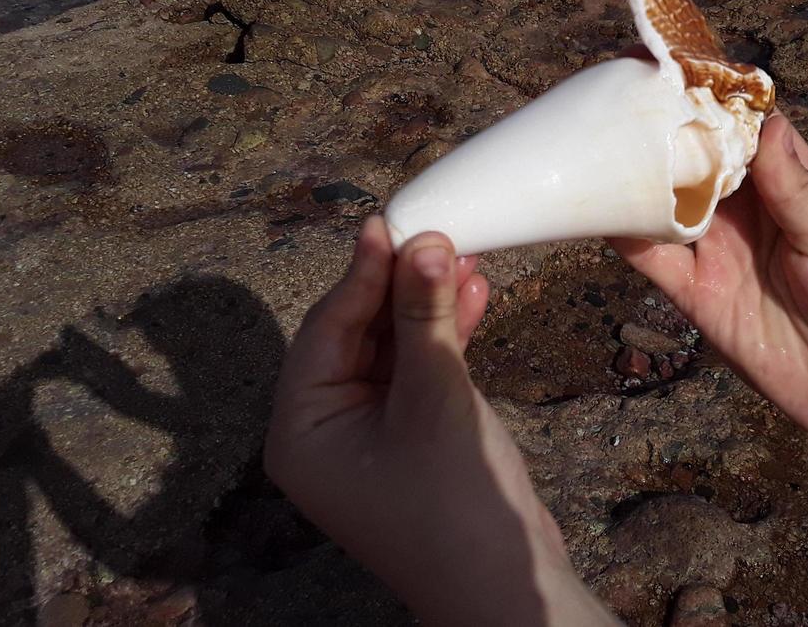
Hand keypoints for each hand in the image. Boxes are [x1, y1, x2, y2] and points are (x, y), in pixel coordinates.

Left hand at [265, 217, 617, 626]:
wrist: (507, 586)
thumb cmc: (455, 504)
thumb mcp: (435, 398)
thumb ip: (424, 316)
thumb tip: (423, 241)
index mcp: (300, 430)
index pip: (325, 329)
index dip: (361, 273)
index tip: (390, 221)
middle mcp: (323, 430)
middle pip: (357, 332)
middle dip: (402, 285)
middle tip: (439, 234)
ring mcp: (367, 433)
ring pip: (392, 346)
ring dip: (430, 304)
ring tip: (467, 256)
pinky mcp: (408, 434)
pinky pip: (417, 369)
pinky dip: (445, 336)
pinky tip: (476, 296)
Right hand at [611, 114, 807, 497]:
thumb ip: (797, 189)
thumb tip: (765, 124)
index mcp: (789, 180)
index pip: (745, 124)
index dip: (713, 93)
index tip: (677, 63)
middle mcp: (745, 206)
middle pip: (694, 154)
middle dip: (661, 123)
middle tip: (618, 88)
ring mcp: (715, 247)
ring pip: (663, 198)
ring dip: (633, 171)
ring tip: (596, 136)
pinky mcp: (693, 291)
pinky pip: (650, 256)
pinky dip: (622, 231)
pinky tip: (595, 205)